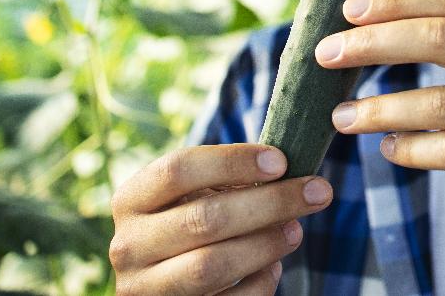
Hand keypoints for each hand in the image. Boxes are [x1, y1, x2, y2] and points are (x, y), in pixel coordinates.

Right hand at [109, 144, 333, 294]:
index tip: (281, 161)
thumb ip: (228, 182)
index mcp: (132, 200)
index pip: (178, 170)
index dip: (233, 162)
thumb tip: (287, 170)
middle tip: (317, 192)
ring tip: (296, 230)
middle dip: (270, 202)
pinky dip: (257, 284)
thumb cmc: (189, 225)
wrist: (161, 284)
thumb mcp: (193, 197)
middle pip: (203, 219)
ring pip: (211, 266)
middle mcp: (128, 245)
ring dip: (264, 245)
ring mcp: (143, 288)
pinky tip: (274, 267)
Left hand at [314, 0, 444, 239]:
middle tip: (328, 55)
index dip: (397, 0)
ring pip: (441, 103)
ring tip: (343, 117)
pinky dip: (412, 149)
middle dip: (375, 44)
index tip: (349, 10)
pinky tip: (389, 148)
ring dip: (381, 109)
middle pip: (443, 38)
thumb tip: (373, 18)